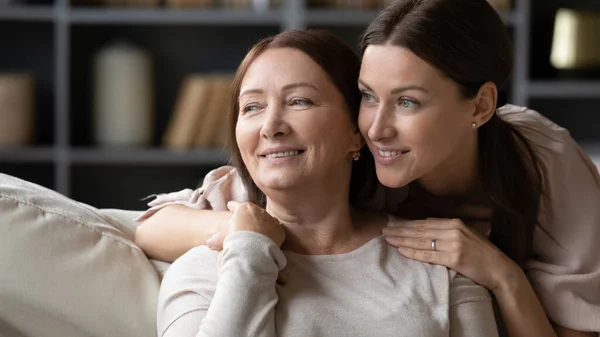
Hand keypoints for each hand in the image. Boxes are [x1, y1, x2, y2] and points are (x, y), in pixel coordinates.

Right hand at [207, 201, 284, 249]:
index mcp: (244, 208)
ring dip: (261, 223)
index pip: (236, 205)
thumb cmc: (236, 241)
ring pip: (264, 219)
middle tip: (244, 222)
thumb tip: (208, 243)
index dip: (232, 206)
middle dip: (248, 215)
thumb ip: (215, 239)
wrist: (254, 250)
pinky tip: (268, 237)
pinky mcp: (279, 230)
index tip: (230, 206)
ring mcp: (270, 220)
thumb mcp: (222, 239)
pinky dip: (271, 232)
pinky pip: (275, 230)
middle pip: (252, 211)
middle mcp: (259, 211)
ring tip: (257, 231)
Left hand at [383, 217, 520, 291]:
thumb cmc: (480, 253)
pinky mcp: (454, 258)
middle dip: (399, 230)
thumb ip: (446, 229)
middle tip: (383, 230)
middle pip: (420, 230)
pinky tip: (401, 250)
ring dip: (402, 240)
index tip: (391, 224)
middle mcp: (453, 230)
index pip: (424, 223)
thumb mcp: (464, 234)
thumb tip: (424, 224)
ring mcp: (454, 244)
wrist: (499, 269)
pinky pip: (429, 255)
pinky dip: (413, 252)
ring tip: (387, 239)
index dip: (406, 224)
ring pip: (421, 241)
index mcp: (454, 222)